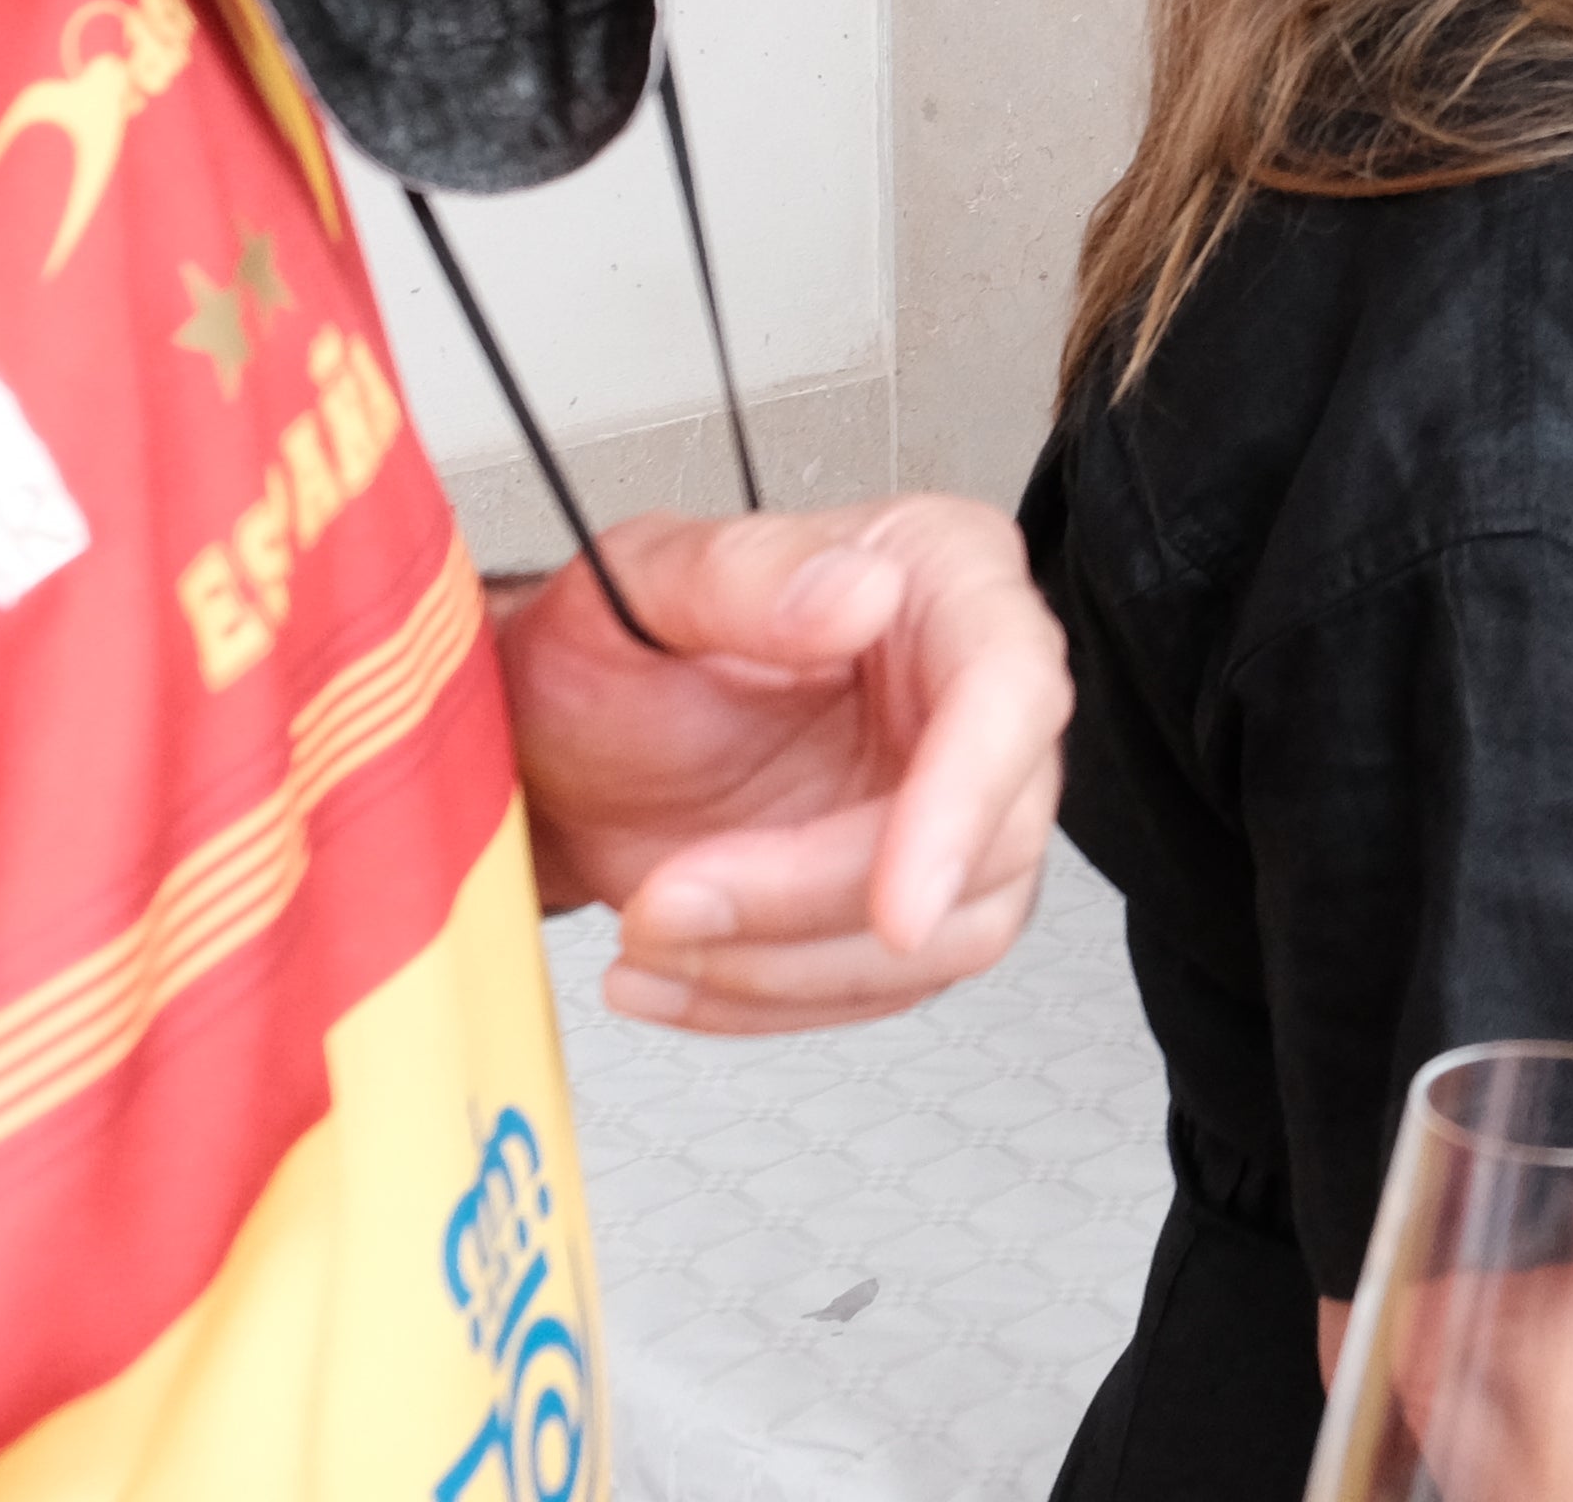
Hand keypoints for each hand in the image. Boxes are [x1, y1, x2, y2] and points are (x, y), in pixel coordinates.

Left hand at [506, 495, 1067, 1031]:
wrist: (562, 746)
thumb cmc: (607, 647)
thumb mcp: (641, 582)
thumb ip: (747, 573)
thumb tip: (855, 593)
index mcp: (946, 577)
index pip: (1010, 689)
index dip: (966, 803)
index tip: (896, 904)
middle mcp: (971, 691)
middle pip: (992, 839)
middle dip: (818, 901)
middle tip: (672, 901)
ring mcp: (950, 801)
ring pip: (955, 933)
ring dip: (790, 968)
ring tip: (654, 934)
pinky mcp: (908, 893)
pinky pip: (886, 985)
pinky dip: (768, 999)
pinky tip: (675, 972)